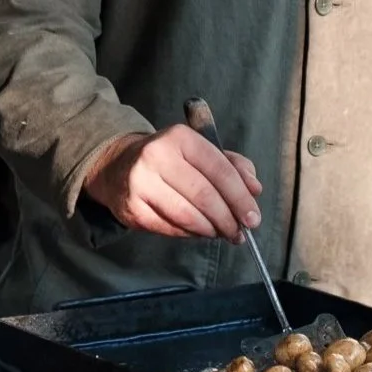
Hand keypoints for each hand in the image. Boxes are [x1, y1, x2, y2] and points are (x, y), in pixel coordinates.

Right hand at [83, 126, 262, 241]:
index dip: (240, 197)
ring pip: (187, 216)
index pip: (219, 170)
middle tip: (240, 233)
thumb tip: (254, 189)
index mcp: (180, 137)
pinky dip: (190, 234)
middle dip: (228, 219)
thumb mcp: (200, 150)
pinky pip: (170, 228)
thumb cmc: (169, 159)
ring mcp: (141, 183)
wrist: (117, 166)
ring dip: (211, 230)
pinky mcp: (132, 208)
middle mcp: (157, 156)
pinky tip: (199, 232)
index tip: (253, 218)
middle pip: (204, 196)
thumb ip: (233, 165)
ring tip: (223, 233)